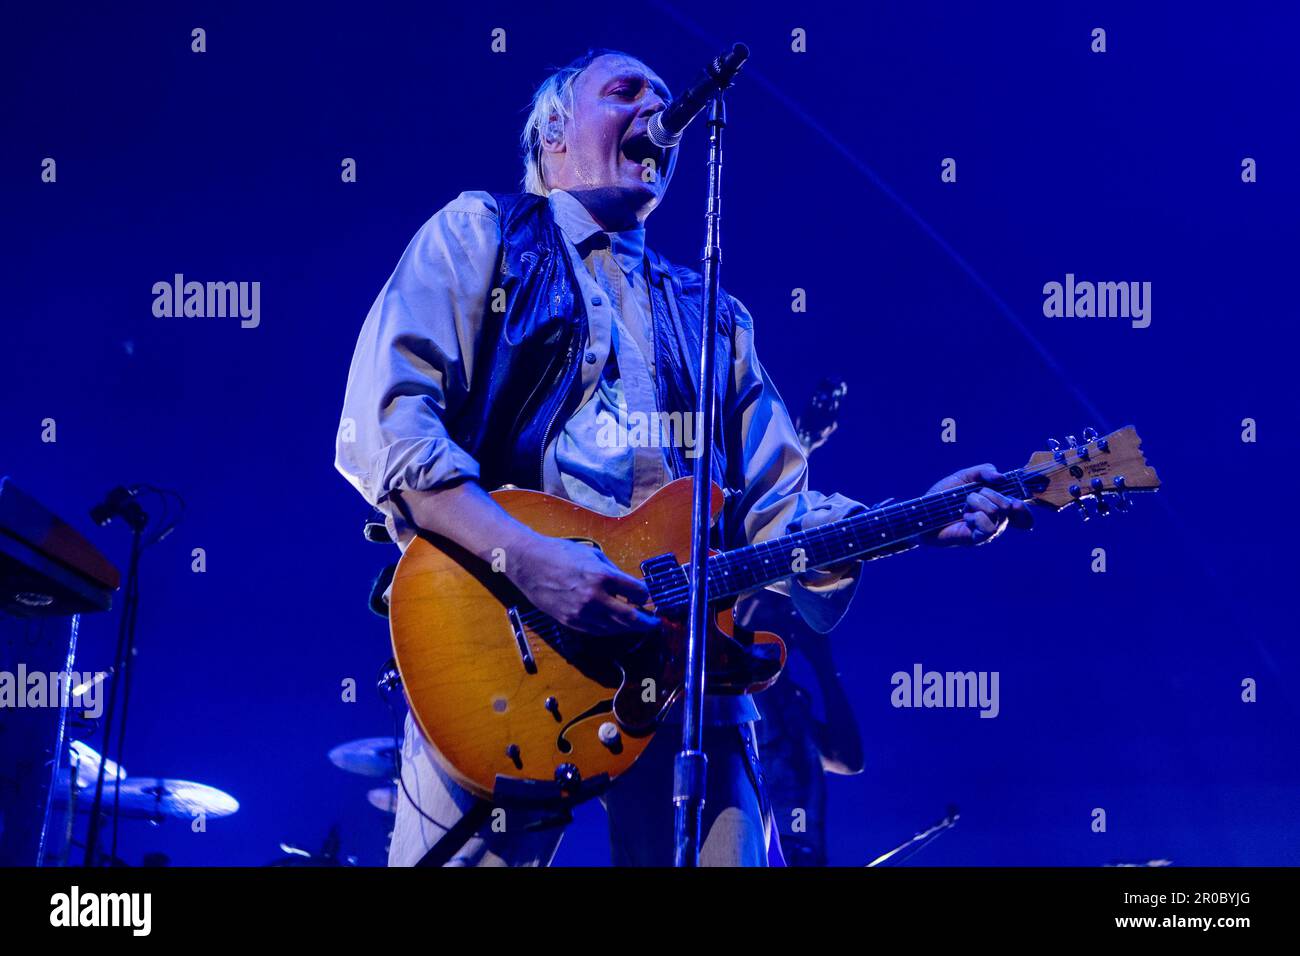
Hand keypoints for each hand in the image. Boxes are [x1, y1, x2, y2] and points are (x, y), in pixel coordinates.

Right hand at [505, 532, 658, 635]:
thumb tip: (629, 586)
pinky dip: (611, 630)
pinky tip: (617, 626)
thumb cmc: (561, 553)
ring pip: (615, 628)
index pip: (637, 592)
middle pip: (631, 617)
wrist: (529, 563)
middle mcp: (595, 598)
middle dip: (646, 622)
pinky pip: (598, 631)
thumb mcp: (593, 554)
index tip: (649, 596)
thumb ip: (613, 572)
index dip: (646, 595)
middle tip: (654, 622)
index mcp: (603, 576)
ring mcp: (582, 613)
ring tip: (638, 626)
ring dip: (630, 628)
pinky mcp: (571, 622)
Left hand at [923, 463, 1032, 546]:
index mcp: (996, 505)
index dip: (1025, 509)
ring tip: (964, 506)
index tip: (1018, 502)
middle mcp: (996, 520)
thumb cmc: (944, 496)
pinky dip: (976, 517)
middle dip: (988, 493)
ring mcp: (988, 531)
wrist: (923, 512)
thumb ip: (983, 471)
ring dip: (977, 502)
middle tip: (970, 496)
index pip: (1022, 512)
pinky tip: (965, 518)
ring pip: (997, 511)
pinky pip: (988, 527)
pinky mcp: (977, 540)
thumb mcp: (964, 476)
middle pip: (1008, 503)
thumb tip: (1001, 477)